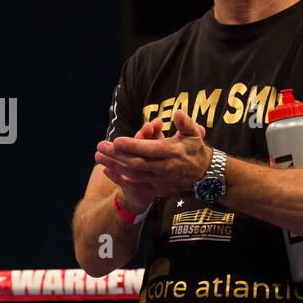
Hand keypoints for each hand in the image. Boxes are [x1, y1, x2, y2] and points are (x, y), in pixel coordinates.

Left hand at [96, 110, 210, 208]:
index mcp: (172, 152)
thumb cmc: (195, 149)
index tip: (116, 141)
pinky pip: (136, 184)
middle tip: (100, 146)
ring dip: (114, 166)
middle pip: (137, 163)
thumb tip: (177, 112)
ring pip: (133, 174)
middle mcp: (166, 168)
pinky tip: (106, 171)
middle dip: (116, 156)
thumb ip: (185, 123)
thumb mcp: (194, 134)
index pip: (149, 150)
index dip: (132, 146)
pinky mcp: (158, 189)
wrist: (204, 175)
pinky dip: (120, 179)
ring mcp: (161, 180)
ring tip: (98, 157)